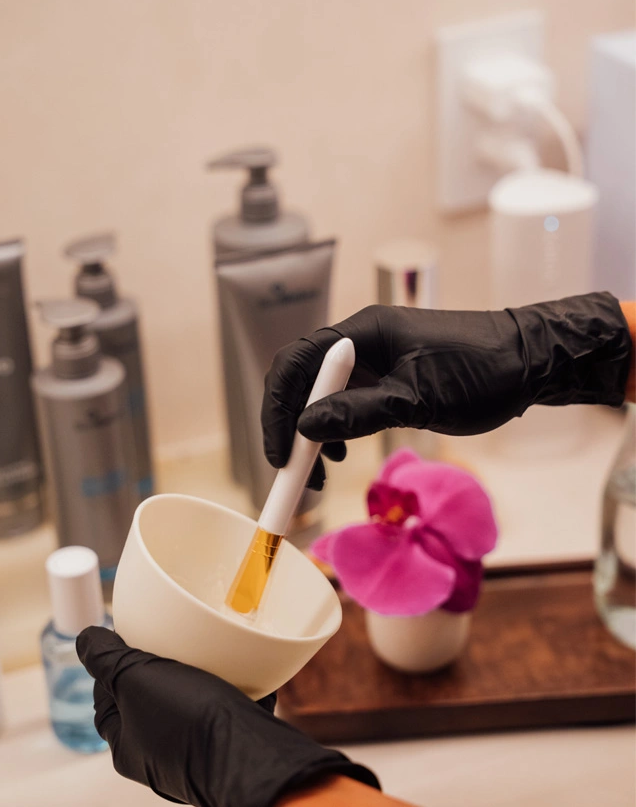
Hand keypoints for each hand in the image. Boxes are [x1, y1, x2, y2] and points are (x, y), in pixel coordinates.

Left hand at [76, 627, 378, 806]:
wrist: (249, 752)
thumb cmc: (187, 723)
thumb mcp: (134, 680)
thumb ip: (106, 659)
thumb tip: (85, 639)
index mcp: (128, 743)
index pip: (107, 697)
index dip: (111, 664)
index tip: (124, 637)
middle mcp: (160, 751)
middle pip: (151, 697)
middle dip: (160, 664)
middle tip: (169, 636)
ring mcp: (197, 747)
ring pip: (192, 698)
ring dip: (198, 672)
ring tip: (205, 646)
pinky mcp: (231, 738)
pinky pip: (227, 703)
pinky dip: (231, 683)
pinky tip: (238, 665)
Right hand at [262, 292, 630, 487]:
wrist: (528, 362)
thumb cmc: (480, 371)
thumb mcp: (418, 398)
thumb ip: (360, 412)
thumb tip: (305, 427)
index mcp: (362, 332)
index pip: (297, 362)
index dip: (279, 407)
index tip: (281, 454)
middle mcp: (361, 341)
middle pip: (303, 380)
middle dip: (292, 426)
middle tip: (295, 474)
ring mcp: (373, 358)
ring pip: (322, 395)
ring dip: (313, 433)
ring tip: (322, 472)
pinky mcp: (387, 376)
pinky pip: (346, 401)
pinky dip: (336, 429)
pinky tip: (343, 452)